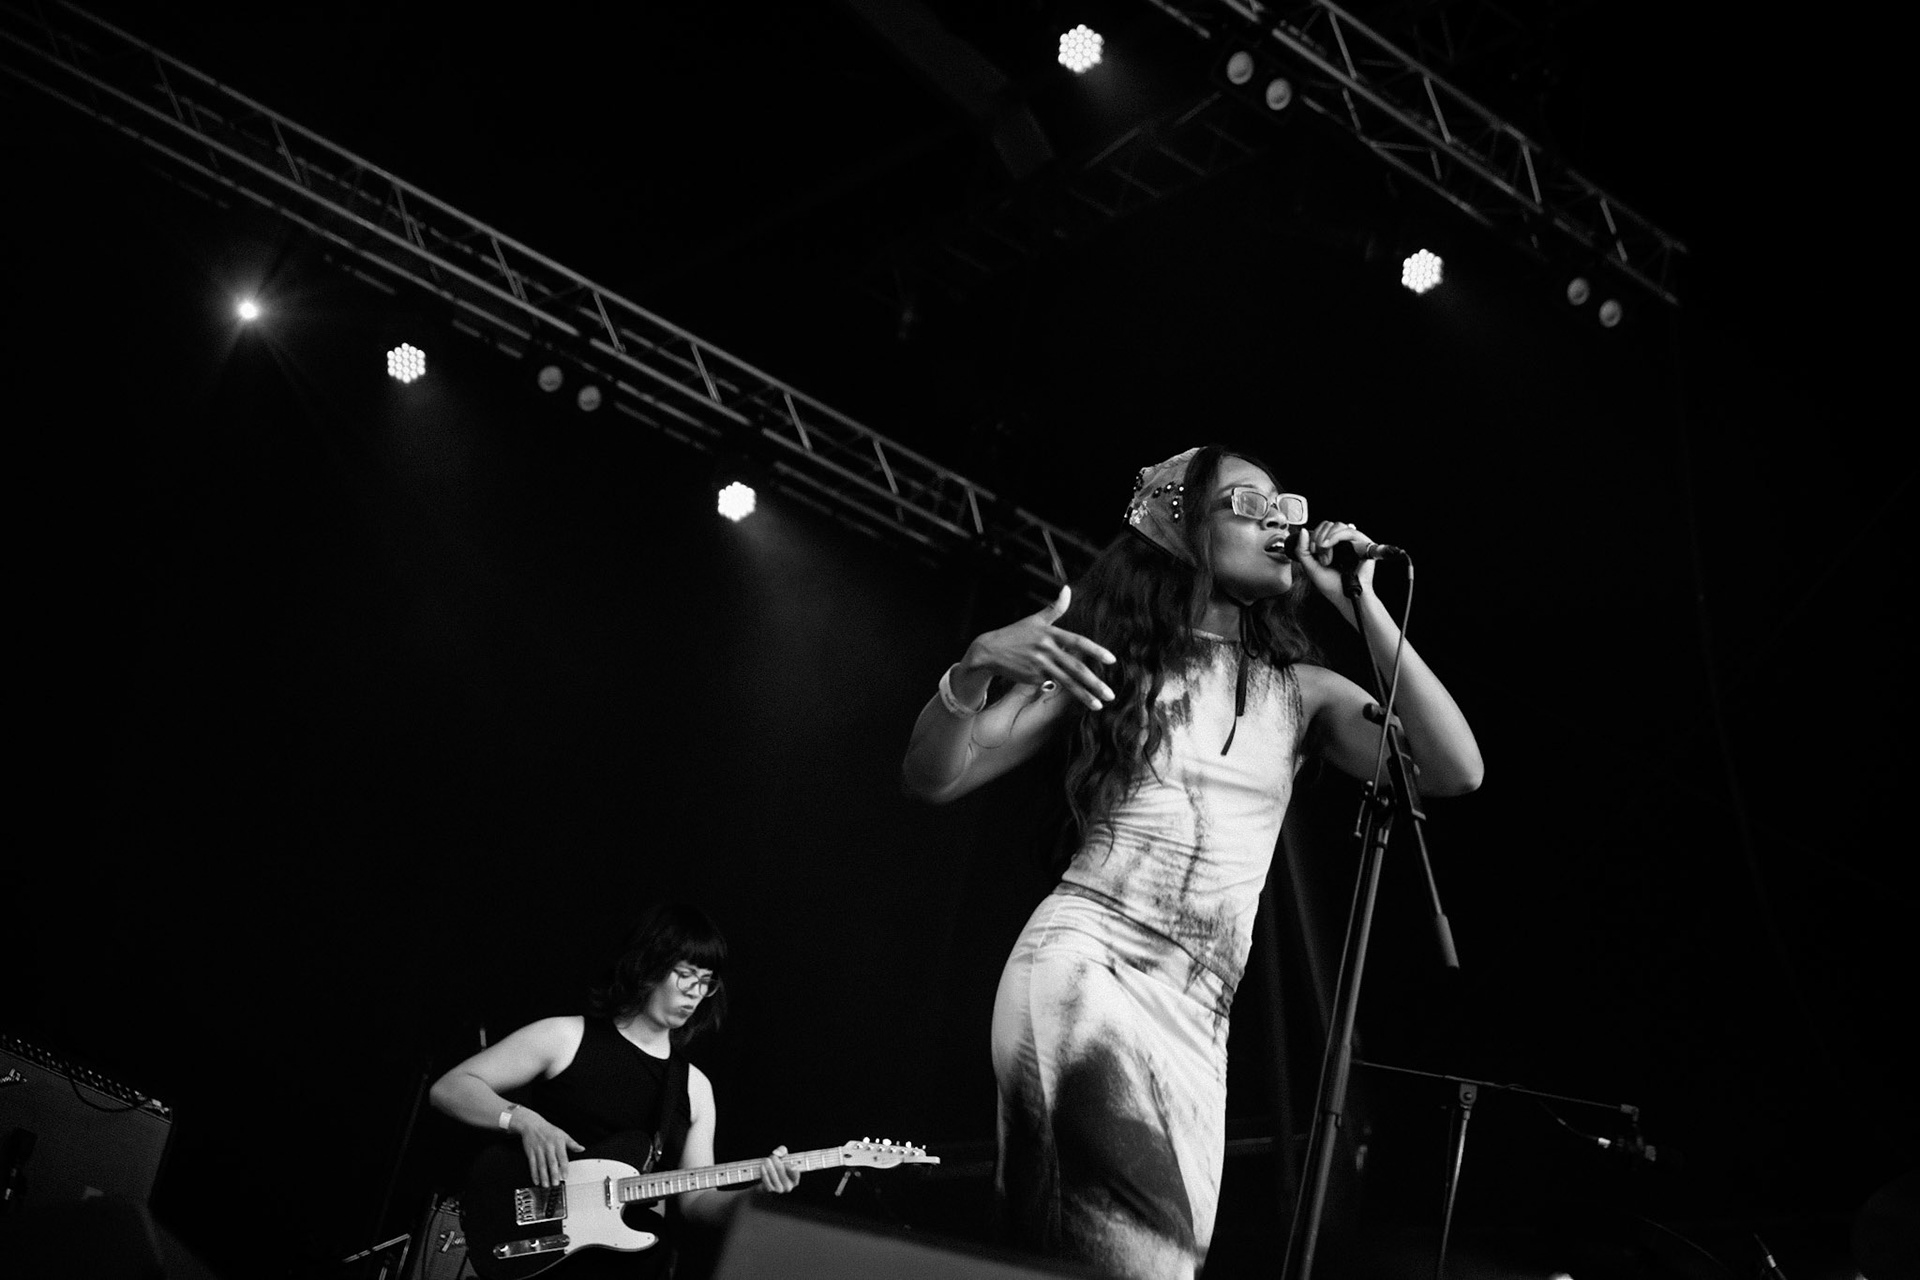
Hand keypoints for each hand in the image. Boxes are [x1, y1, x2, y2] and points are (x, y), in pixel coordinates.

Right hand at [513, 1108, 584, 1187]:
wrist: (532, 1125)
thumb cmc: (549, 1131)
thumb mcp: (563, 1135)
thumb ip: (572, 1144)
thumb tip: (582, 1148)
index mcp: (558, 1143)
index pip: (562, 1157)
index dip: (564, 1167)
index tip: (565, 1176)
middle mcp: (548, 1147)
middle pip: (551, 1162)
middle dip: (553, 1174)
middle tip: (555, 1183)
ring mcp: (539, 1150)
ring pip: (541, 1165)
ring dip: (543, 1176)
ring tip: (546, 1185)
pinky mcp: (530, 1153)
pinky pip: (532, 1164)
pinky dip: (534, 1174)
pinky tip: (536, 1181)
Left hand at [760, 1145, 799, 1193]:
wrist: (766, 1184)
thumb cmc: (777, 1168)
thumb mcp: (782, 1158)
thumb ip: (782, 1151)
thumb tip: (776, 1153)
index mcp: (795, 1180)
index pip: (795, 1173)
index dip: (791, 1168)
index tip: (787, 1163)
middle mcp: (788, 1186)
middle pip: (781, 1169)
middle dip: (775, 1160)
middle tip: (772, 1156)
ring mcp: (779, 1189)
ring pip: (773, 1173)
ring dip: (768, 1165)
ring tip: (766, 1160)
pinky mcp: (770, 1190)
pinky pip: (766, 1178)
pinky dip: (764, 1171)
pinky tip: (762, 1166)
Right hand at [957, 586, 1116, 710]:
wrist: (990, 650)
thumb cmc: (1016, 633)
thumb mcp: (1035, 620)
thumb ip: (1055, 608)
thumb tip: (1067, 588)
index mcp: (1050, 633)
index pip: (1078, 642)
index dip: (1096, 651)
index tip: (1112, 660)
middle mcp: (1047, 650)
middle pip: (1075, 668)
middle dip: (1095, 683)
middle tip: (1110, 695)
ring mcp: (1040, 665)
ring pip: (1066, 682)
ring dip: (1084, 695)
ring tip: (1099, 705)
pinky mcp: (1033, 678)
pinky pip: (1050, 684)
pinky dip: (1059, 686)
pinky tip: (1061, 686)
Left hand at [1294, 520, 1377, 604]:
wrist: (1345, 596)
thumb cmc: (1332, 585)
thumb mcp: (1310, 566)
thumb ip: (1302, 550)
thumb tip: (1303, 531)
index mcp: (1333, 545)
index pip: (1323, 528)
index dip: (1314, 535)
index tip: (1312, 551)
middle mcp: (1344, 542)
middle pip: (1329, 524)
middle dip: (1318, 537)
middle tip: (1318, 554)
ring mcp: (1354, 542)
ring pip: (1337, 525)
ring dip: (1325, 538)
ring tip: (1325, 555)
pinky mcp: (1363, 544)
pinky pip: (1348, 531)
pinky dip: (1335, 536)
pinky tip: (1328, 546)